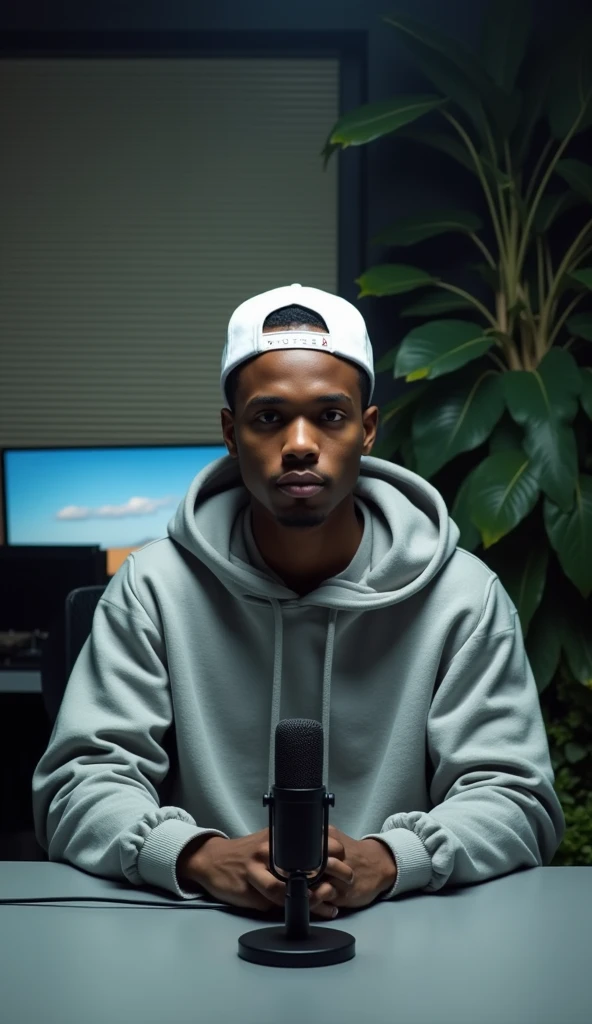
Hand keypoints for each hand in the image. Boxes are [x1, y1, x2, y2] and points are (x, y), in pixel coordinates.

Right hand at [177, 824, 395, 919]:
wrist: (214, 862)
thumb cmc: (246, 856)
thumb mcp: (271, 847)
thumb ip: (292, 853)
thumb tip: (324, 864)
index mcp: (280, 836)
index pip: (313, 840)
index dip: (333, 852)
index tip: (345, 862)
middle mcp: (271, 848)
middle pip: (307, 862)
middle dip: (329, 876)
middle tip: (342, 886)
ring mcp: (259, 866)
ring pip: (292, 885)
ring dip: (313, 897)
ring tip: (329, 904)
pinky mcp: (250, 884)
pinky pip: (275, 899)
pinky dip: (291, 906)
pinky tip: (304, 911)